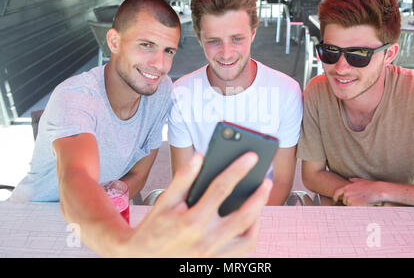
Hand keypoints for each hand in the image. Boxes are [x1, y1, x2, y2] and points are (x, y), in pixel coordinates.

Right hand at [113, 152, 272, 256]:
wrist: (142, 259)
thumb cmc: (153, 229)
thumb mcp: (164, 201)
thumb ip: (183, 178)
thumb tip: (199, 157)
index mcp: (192, 221)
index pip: (221, 189)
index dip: (238, 170)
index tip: (251, 157)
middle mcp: (206, 240)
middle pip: (244, 216)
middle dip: (259, 196)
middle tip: (265, 181)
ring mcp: (213, 255)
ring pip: (248, 238)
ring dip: (257, 218)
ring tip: (258, 202)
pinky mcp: (216, 263)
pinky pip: (242, 251)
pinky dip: (249, 235)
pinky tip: (248, 222)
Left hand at [333, 178, 385, 205]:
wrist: (377, 191)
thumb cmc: (371, 186)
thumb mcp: (361, 181)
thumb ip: (354, 180)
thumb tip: (349, 179)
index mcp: (348, 187)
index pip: (337, 192)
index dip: (335, 196)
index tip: (335, 200)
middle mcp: (347, 193)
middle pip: (344, 200)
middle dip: (349, 201)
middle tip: (357, 201)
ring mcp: (350, 199)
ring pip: (349, 205)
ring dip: (353, 205)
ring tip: (361, 202)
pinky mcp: (354, 204)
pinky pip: (353, 208)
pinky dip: (356, 208)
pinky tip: (362, 205)